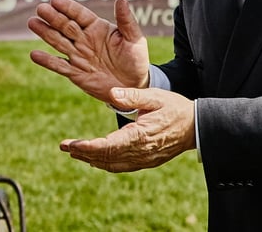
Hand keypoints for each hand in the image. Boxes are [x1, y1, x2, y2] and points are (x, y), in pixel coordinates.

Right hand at [29, 0, 149, 103]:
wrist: (134, 86)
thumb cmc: (136, 59)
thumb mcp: (135, 39)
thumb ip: (127, 20)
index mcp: (97, 28)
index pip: (80, 14)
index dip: (68, 7)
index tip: (55, 0)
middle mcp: (84, 40)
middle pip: (65, 26)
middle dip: (53, 17)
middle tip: (40, 9)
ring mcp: (78, 56)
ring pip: (58, 42)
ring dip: (45, 33)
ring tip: (32, 22)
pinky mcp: (76, 73)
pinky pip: (59, 66)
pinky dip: (47, 61)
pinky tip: (34, 54)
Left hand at [60, 87, 195, 171]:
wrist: (197, 127)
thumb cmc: (175, 108)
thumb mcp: (155, 96)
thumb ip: (133, 96)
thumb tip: (112, 94)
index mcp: (140, 136)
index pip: (108, 146)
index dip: (88, 147)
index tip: (72, 145)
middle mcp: (140, 152)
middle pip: (106, 157)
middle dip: (83, 153)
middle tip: (63, 146)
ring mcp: (144, 160)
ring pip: (112, 164)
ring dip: (91, 159)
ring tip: (73, 152)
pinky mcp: (146, 162)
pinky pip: (122, 166)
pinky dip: (106, 163)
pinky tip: (94, 159)